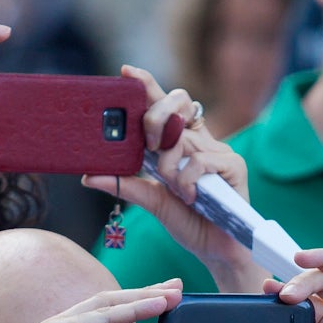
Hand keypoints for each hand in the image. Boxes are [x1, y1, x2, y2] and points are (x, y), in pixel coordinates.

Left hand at [81, 68, 265, 287]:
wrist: (216, 250)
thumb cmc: (189, 222)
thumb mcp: (152, 201)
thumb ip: (126, 185)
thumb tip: (89, 175)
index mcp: (182, 143)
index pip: (165, 105)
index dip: (148, 85)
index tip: (127, 72)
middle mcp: (201, 141)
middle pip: (178, 103)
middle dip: (155, 118)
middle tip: (147, 144)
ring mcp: (219, 151)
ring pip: (182, 139)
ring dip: (168, 166)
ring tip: (173, 189)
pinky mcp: (233, 165)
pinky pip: (200, 161)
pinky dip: (187, 182)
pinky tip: (190, 198)